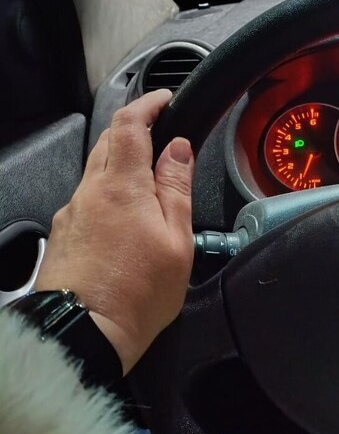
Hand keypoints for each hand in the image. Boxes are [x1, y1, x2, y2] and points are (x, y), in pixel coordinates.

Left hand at [36, 90, 194, 373]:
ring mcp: (71, 213)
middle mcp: (89, 192)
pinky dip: (110, 196)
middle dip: (135, 131)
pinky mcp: (64, 235)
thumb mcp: (176, 239)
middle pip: (108, 143)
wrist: (84, 335)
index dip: (148, 104)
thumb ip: (176, 188)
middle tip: (162, 137)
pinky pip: (89, 201)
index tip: (164, 99)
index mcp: (121, 186)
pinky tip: (127, 221)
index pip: (129, 124)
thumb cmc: (138, 293)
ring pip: (97, 173)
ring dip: (122, 166)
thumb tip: (178, 150)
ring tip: (150, 185)